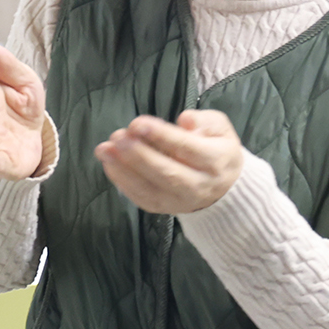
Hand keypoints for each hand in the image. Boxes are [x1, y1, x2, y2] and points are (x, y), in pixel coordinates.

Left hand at [94, 109, 243, 214]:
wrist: (223, 187)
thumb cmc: (215, 148)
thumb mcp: (220, 128)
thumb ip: (205, 120)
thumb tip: (184, 121)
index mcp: (216, 162)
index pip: (188, 148)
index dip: (161, 136)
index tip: (138, 123)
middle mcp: (199, 186)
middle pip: (167, 173)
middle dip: (138, 155)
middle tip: (119, 136)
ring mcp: (179, 201)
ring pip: (149, 189)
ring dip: (123, 169)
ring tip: (105, 148)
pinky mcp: (162, 208)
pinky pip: (139, 198)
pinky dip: (121, 181)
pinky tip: (108, 162)